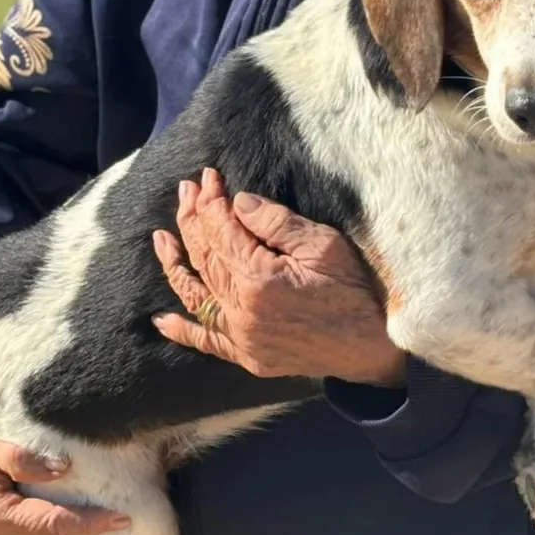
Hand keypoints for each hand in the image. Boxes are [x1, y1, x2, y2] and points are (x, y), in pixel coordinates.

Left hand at [150, 168, 405, 387]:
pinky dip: (182, 331)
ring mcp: (241, 337)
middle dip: (193, 220)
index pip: (221, 231)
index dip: (211, 202)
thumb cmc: (355, 290)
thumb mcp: (323, 245)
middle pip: (205, 257)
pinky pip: (207, 342)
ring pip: (197, 295)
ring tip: (161, 237)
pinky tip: (162, 319)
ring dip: (176, 264)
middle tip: (186, 191)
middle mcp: (241, 311)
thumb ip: (276, 222)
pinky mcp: (248, 356)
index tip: (208, 178)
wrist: (374, 348)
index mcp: (258, 278)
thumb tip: (238, 202)